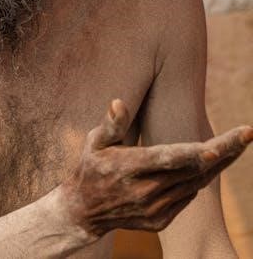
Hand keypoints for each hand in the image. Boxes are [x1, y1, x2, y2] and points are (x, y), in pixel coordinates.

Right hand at [59, 99, 252, 237]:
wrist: (84, 211)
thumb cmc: (89, 167)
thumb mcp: (93, 142)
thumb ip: (111, 124)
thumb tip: (117, 101)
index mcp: (128, 168)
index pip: (166, 159)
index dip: (192, 154)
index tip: (215, 146)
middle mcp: (144, 192)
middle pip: (192, 170)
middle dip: (223, 151)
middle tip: (247, 133)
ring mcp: (154, 209)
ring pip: (196, 183)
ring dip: (219, 163)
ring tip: (239, 142)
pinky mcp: (160, 220)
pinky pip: (188, 196)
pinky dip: (202, 178)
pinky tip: (212, 162)